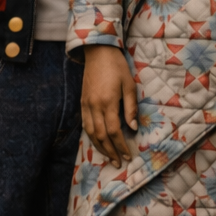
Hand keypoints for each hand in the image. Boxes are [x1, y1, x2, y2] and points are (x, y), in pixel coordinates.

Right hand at [81, 45, 137, 162]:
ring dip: (99, 147)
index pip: (114, 131)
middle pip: (101, 135)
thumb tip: (133, 128)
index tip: (127, 155)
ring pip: (90, 132)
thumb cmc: (117, 67)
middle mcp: (94, 106)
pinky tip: (97, 142)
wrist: (98, 52)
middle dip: (110, 151)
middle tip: (118, 162)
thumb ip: (130, 108)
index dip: (121, 145)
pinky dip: (91, 136)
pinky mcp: (82, 102)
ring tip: (108, 157)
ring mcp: (86, 105)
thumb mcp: (129, 85)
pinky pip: (85, 124)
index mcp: (107, 102)